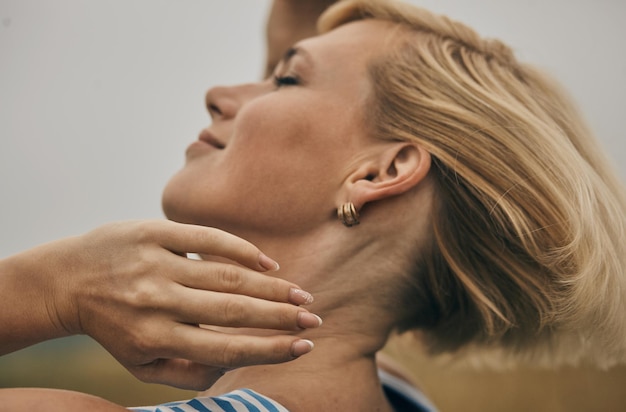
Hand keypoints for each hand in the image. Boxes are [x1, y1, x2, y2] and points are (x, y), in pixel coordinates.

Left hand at [2, 220, 319, 389]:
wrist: (66, 281)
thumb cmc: (113, 327)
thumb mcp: (140, 363)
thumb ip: (187, 372)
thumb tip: (235, 365)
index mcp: (154, 338)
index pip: (224, 348)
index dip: (268, 349)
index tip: (302, 347)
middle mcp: (157, 302)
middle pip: (233, 310)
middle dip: (280, 317)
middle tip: (313, 320)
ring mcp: (156, 264)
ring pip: (226, 275)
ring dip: (270, 287)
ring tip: (300, 295)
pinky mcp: (153, 232)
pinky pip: (207, 239)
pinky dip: (242, 250)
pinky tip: (267, 265)